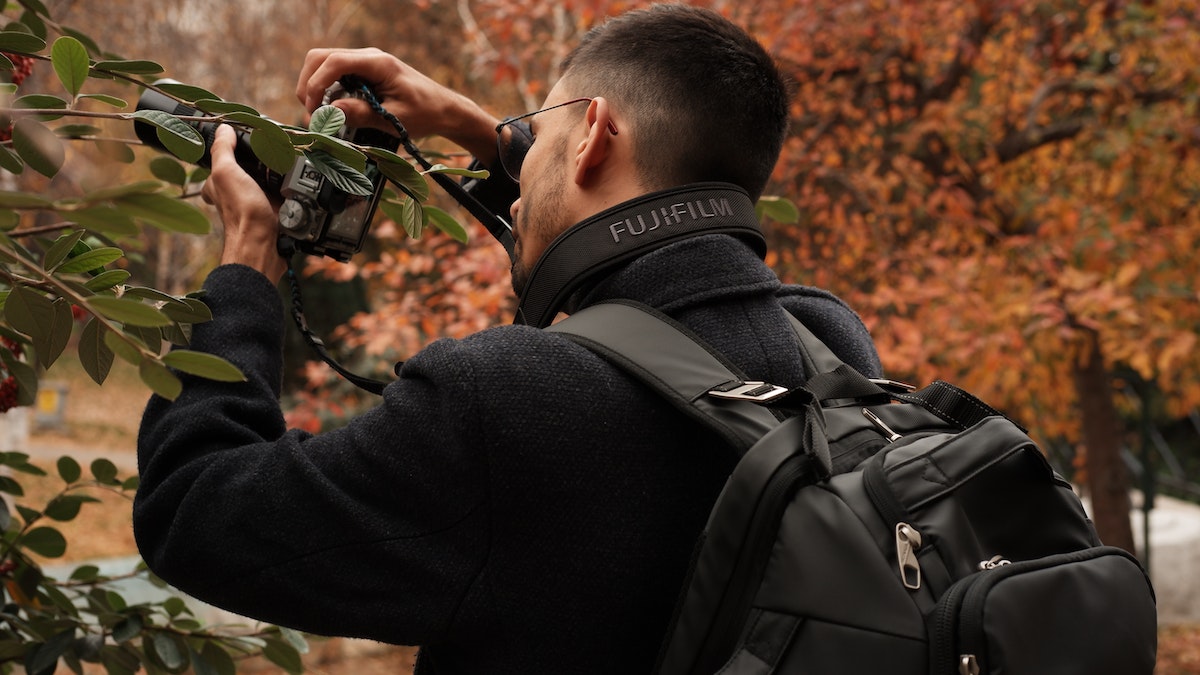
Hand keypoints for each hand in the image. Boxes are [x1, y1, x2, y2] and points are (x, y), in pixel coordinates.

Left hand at [201, 125, 286, 282]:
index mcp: (220, 186)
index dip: (227, 152)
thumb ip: (223, 150)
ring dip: (276, 175)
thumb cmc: (241, 212)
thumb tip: (224, 129)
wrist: (264, 243)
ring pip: (266, 182)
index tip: (238, 142)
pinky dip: (289, 188)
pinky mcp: (276, 212)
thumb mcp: (226, 172)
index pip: (220, 163)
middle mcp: (237, 196)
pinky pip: (283, 194)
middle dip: (257, 163)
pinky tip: (296, 182)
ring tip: (287, 162)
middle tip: (270, 150)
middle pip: (246, 172)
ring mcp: (258, 204)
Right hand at [295, 47, 500, 163]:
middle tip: (311, 113)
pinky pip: (335, 74)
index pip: (334, 62)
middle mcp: (369, 57)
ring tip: (319, 114)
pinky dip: (326, 89)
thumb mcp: (393, 118)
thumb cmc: (426, 113)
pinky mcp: (364, 73)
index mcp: (378, 63)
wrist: (444, 110)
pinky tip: (332, 109)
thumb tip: (330, 113)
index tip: (314, 109)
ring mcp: (365, 63)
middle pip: (321, 58)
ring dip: (315, 86)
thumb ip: (361, 114)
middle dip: (309, 84)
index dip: (317, 85)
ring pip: (324, 64)